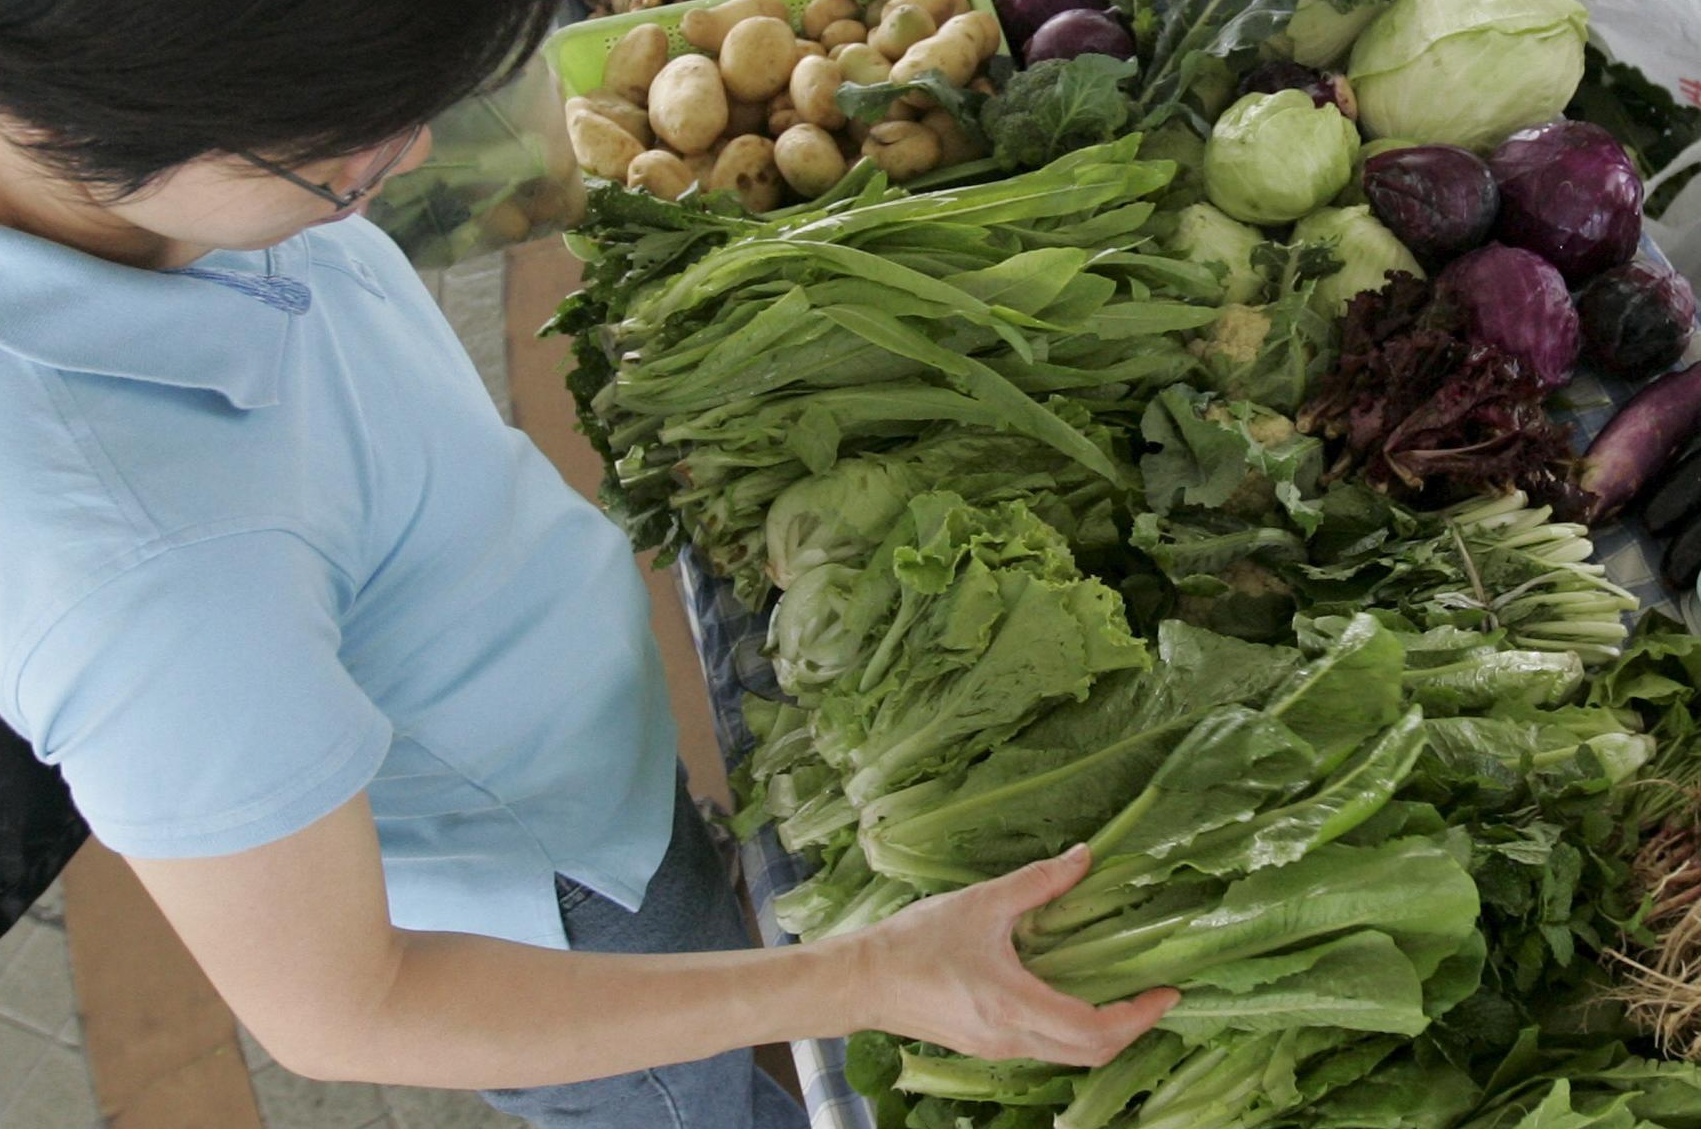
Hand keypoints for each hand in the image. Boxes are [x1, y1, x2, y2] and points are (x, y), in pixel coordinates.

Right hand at [843, 844, 1179, 1065]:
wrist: (861, 981)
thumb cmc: (914, 942)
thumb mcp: (981, 903)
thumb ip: (1038, 882)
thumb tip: (1084, 856)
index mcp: (1014, 1005)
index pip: (1094, 1028)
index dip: (1138, 1015)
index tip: (1166, 992)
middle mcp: (1012, 1038)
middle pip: (1091, 1054)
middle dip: (1132, 1029)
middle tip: (1155, 998)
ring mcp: (998, 1049)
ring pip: (1069, 1055)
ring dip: (1104, 1033)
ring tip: (1124, 996)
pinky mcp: (986, 1047)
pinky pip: (1046, 1048)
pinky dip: (1074, 1032)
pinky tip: (1076, 997)